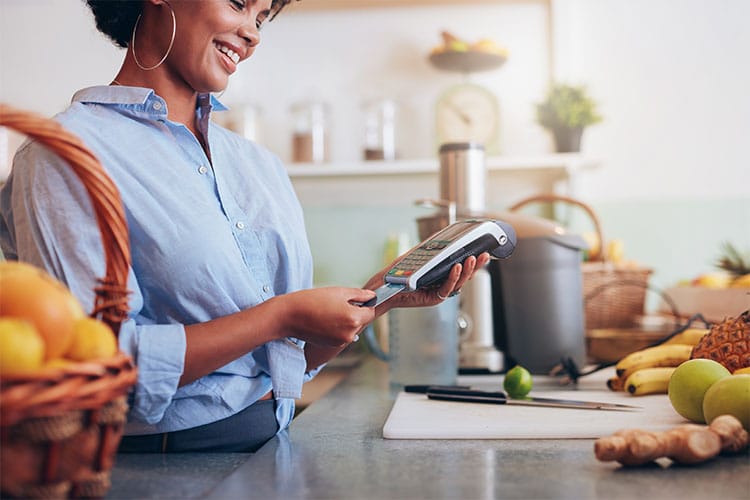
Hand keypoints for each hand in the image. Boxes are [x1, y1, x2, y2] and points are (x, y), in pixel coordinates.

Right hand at [278, 287, 375, 346]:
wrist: (289, 316)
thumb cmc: (313, 300)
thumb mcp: (339, 292)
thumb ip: (359, 295)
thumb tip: (372, 296)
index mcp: (354, 319)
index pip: (371, 312)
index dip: (366, 304)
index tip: (357, 299)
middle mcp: (350, 334)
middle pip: (361, 321)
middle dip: (355, 312)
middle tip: (338, 303)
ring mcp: (341, 342)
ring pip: (351, 328)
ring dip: (346, 320)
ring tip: (329, 310)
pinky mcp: (332, 345)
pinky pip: (341, 334)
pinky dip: (337, 327)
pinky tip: (324, 319)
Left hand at [363, 252, 490, 310]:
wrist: (385, 285)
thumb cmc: (399, 272)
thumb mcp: (417, 255)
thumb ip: (430, 248)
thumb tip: (442, 236)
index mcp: (442, 274)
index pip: (462, 267)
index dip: (473, 260)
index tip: (482, 250)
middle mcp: (443, 284)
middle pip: (465, 276)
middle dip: (476, 266)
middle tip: (484, 255)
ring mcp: (439, 292)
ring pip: (458, 282)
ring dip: (467, 271)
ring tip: (471, 259)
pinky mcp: (433, 298)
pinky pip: (446, 288)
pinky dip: (452, 278)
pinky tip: (456, 268)